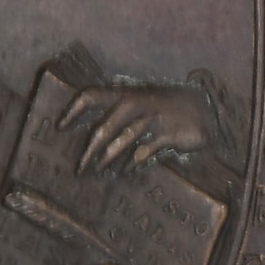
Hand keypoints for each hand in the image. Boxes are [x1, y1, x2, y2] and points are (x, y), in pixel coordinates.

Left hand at [59, 79, 216, 174]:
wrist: (203, 107)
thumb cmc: (163, 107)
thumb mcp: (139, 103)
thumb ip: (117, 114)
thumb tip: (91, 137)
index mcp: (124, 93)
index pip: (91, 95)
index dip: (73, 110)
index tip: (60, 127)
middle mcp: (135, 103)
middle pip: (104, 127)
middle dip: (89, 150)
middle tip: (79, 168)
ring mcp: (152, 118)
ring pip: (123, 140)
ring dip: (107, 159)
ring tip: (97, 171)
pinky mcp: (168, 133)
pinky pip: (145, 151)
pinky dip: (132, 163)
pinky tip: (125, 171)